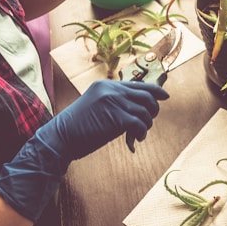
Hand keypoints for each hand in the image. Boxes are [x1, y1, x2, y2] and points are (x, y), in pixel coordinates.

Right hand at [0, 80, 168, 220]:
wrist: (61, 138)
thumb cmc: (77, 127)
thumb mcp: (95, 106)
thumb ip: (113, 102)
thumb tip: (138, 107)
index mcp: (105, 85)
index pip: (137, 84)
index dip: (155, 90)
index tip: (165, 96)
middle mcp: (111, 90)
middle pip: (147, 95)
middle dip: (153, 109)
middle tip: (149, 121)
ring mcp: (115, 102)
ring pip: (146, 111)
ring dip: (146, 125)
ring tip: (139, 134)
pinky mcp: (118, 118)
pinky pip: (141, 124)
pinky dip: (141, 133)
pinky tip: (134, 141)